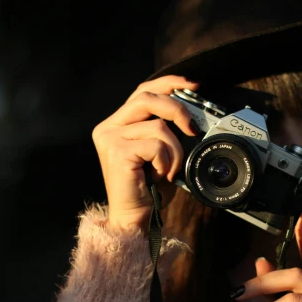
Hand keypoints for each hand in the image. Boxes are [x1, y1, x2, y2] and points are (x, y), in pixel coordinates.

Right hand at [91, 75, 199, 231]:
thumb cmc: (148, 189)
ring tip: (170, 169)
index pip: (143, 91)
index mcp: (118, 123)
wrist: (134, 218)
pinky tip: (161, 175)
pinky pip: (156, 145)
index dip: (168, 83)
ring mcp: (110, 138)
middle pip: (147, 97)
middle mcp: (109, 127)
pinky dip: (167, 161)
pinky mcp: (116, 152)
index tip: (192, 85)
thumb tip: (190, 114)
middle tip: (193, 128)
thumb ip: (165, 129)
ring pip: (158, 125)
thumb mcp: (159, 152)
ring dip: (175, 149)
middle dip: (177, 109)